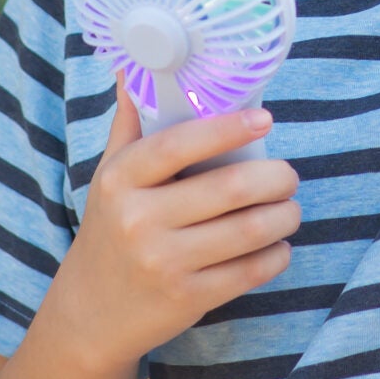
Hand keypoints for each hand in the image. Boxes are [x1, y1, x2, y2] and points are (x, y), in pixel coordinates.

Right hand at [42, 71, 300, 374]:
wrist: (89, 312)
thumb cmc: (111, 228)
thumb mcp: (109, 176)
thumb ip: (131, 123)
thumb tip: (134, 66)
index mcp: (120, 180)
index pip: (178, 144)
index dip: (226, 128)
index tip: (264, 119)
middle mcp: (138, 220)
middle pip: (228, 189)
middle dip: (275, 177)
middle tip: (288, 174)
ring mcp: (163, 263)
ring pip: (248, 231)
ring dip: (284, 215)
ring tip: (290, 207)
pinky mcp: (187, 298)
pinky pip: (250, 271)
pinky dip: (276, 254)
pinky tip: (278, 244)